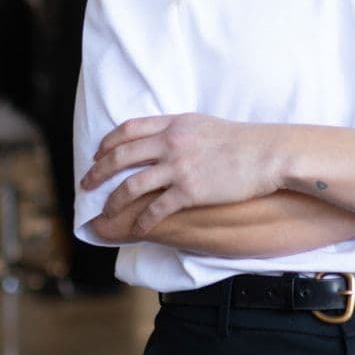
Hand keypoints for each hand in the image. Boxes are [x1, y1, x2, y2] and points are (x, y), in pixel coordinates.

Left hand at [82, 113, 282, 235]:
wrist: (268, 154)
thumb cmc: (243, 141)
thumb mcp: (205, 125)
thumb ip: (180, 131)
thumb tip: (164, 139)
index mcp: (173, 125)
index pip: (128, 130)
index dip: (107, 143)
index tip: (98, 153)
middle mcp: (170, 143)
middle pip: (121, 156)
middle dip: (98, 172)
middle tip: (86, 184)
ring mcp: (178, 167)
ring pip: (131, 185)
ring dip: (113, 201)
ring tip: (105, 212)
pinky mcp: (190, 191)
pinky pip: (156, 208)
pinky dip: (142, 220)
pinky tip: (137, 229)